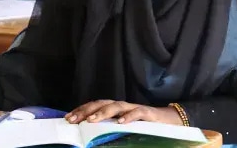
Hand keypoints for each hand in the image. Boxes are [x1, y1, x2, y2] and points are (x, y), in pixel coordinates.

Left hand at [65, 100, 182, 125]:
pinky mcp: (147, 113)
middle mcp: (122, 106)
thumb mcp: (123, 126)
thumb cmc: (143, 125)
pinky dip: (128, 117)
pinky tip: (120, 122)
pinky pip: (137, 113)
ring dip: (103, 112)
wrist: (168, 121)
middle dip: (86, 111)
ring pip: (116, 106)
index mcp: (115, 109)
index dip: (81, 110)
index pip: (95, 106)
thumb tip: (88, 132)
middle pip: (102, 104)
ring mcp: (134, 108)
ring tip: (92, 120)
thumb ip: (109, 127)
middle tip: (73, 119)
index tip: (68, 118)